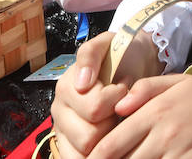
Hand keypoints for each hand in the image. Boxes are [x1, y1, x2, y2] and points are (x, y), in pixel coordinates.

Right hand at [49, 33, 130, 157]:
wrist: (132, 64)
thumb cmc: (121, 57)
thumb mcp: (108, 43)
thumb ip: (90, 54)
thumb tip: (81, 83)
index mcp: (66, 87)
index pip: (94, 108)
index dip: (115, 99)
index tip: (122, 88)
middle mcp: (59, 111)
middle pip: (88, 137)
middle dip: (110, 124)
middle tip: (119, 108)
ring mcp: (63, 131)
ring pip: (86, 152)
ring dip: (105, 138)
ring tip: (113, 120)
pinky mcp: (69, 147)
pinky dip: (97, 153)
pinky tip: (108, 139)